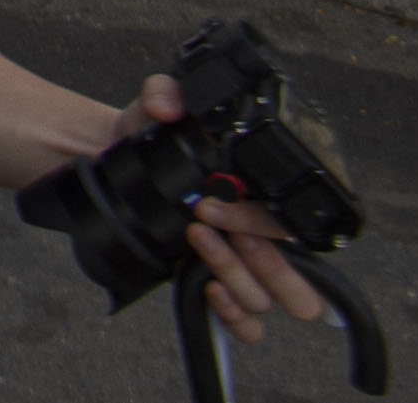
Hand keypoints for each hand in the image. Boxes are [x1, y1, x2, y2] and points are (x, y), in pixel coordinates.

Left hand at [117, 75, 332, 343]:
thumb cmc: (152, 136)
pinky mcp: (214, 288)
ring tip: (193, 240)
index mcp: (261, 200)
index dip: (254, 220)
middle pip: (299, 282)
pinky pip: (247, 326)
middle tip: (210, 230)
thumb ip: (165, 92)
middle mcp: (259, 239)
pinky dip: (234, 316)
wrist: (118, 161)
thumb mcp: (158, 105)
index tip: (209, 204)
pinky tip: (207, 288)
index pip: (287, 225)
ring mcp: (239, 268)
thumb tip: (165, 107)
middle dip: (263, 262)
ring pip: (265, 301)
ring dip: (231, 274)